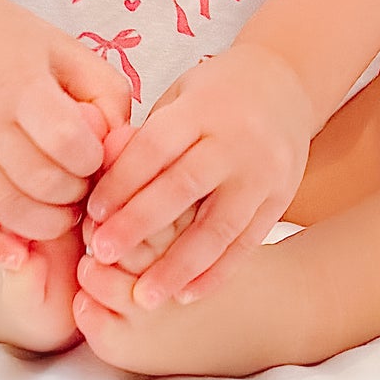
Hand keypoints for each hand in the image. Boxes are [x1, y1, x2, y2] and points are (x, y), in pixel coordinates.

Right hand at [0, 0, 132, 271]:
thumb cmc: (17, 42)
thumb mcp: (69, 51)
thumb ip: (107, 96)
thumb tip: (120, 150)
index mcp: (21, 84)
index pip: (68, 142)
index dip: (93, 158)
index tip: (95, 153)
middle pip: (41, 182)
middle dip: (74, 194)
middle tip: (83, 184)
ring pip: (7, 210)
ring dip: (46, 223)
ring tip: (63, 209)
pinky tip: (20, 254)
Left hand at [82, 43, 311, 308]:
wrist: (287, 82)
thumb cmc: (216, 93)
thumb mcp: (180, 96)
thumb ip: (147, 136)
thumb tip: (97, 175)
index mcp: (203, 108)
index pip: (156, 146)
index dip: (122, 180)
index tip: (92, 212)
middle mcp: (236, 140)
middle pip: (183, 187)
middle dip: (139, 225)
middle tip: (101, 256)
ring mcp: (263, 172)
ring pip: (219, 226)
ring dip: (178, 266)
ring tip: (143, 297)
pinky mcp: (281, 198)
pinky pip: (247, 243)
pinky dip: (216, 273)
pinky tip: (186, 295)